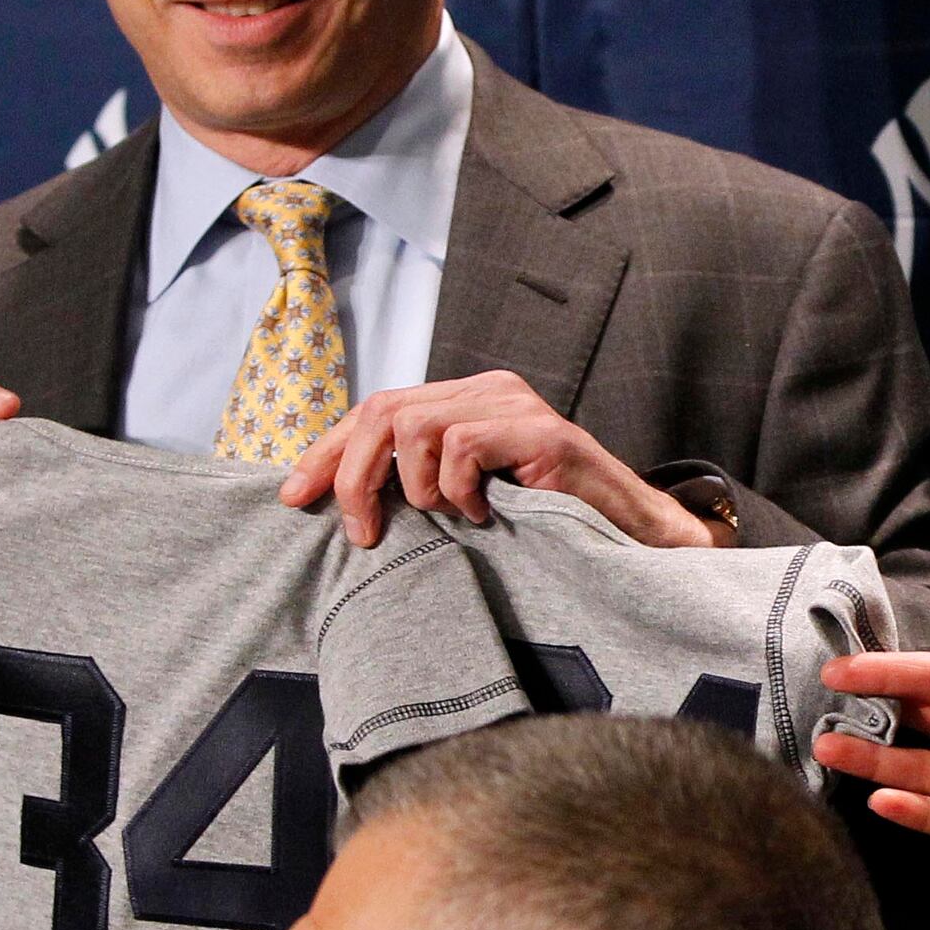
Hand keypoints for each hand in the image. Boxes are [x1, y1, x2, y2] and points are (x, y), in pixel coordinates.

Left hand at [277, 370, 717, 549]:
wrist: (636, 540)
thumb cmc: (552, 528)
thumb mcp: (471, 502)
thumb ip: (421, 485)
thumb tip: (344, 503)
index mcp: (467, 400)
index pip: (376, 408)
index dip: (327, 452)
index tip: (293, 497)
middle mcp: (489, 390)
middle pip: (382, 409)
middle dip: (350, 471)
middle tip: (358, 532)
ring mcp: (517, 406)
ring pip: (415, 425)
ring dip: (415, 487)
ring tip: (446, 520)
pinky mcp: (543, 433)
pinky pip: (463, 447)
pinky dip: (459, 491)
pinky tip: (486, 516)